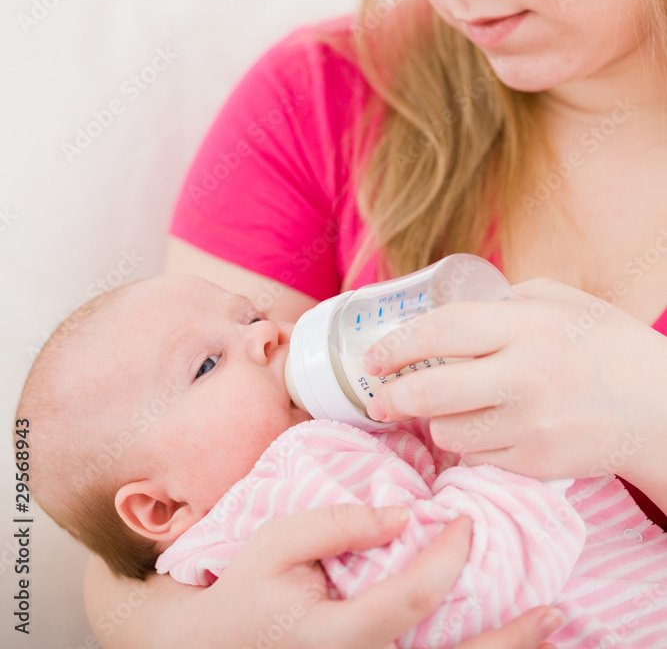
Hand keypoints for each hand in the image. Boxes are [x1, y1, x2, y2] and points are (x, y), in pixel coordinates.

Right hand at [156, 504, 562, 648]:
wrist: (216, 648)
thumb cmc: (248, 590)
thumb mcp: (277, 541)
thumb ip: (339, 523)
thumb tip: (405, 515)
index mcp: (339, 636)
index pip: (414, 597)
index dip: (449, 557)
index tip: (465, 520)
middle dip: (510, 639)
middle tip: (553, 610)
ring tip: (549, 631)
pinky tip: (505, 643)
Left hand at [363, 277, 666, 481]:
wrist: (661, 408)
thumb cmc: (608, 345)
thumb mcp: (562, 301)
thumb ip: (507, 300)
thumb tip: (450, 309)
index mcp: (527, 326)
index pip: (441, 332)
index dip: (397, 344)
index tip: (373, 355)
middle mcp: (525, 376)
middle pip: (431, 391)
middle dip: (391, 395)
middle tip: (378, 397)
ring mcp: (530, 425)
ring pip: (448, 432)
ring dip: (436, 421)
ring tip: (447, 409)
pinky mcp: (536, 463)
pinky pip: (477, 459)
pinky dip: (471, 447)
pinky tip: (484, 431)